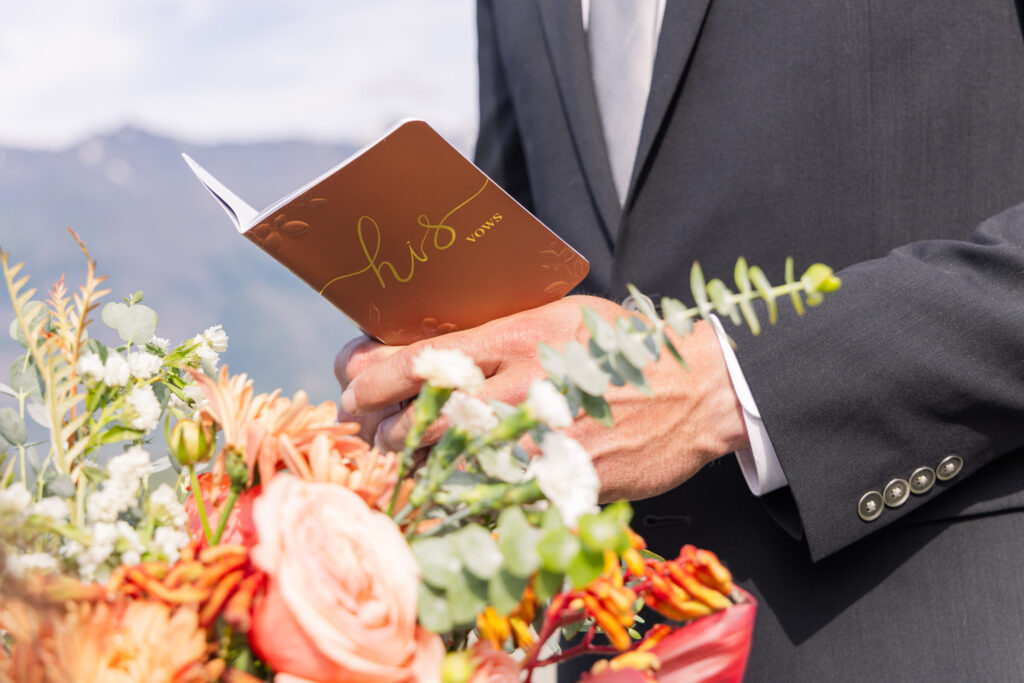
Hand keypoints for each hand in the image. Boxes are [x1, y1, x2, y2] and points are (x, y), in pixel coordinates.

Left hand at [334, 295, 749, 501]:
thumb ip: (492, 329)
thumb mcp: (557, 313)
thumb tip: (414, 345)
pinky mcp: (560, 488)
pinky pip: (485, 504)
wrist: (697, 391)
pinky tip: (440, 492)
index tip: (352, 380)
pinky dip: (452, 501)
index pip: (415, 361)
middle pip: (414, 420)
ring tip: (396, 456)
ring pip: (442, 469)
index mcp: (518, 338)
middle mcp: (523, 391)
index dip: (366, 376)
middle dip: (374, 427)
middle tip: (366, 426)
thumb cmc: (620, 347)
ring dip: (405, 467)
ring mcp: (542, 446)